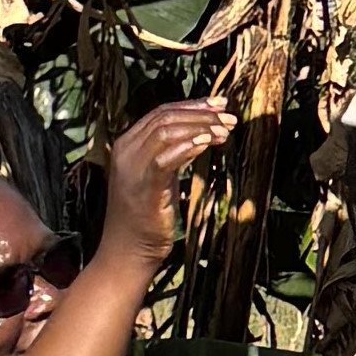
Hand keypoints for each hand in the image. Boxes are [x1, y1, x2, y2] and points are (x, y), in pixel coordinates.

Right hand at [98, 100, 233, 265]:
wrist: (127, 251)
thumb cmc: (147, 218)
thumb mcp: (160, 178)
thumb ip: (172, 155)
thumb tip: (199, 135)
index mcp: (128, 144)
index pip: (161, 112)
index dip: (192, 105)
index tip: (220, 104)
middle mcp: (126, 150)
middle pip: (165, 117)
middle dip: (201, 114)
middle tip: (230, 117)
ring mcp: (132, 167)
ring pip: (167, 131)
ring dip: (200, 127)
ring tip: (225, 130)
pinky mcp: (143, 186)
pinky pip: (166, 157)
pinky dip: (189, 146)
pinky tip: (208, 143)